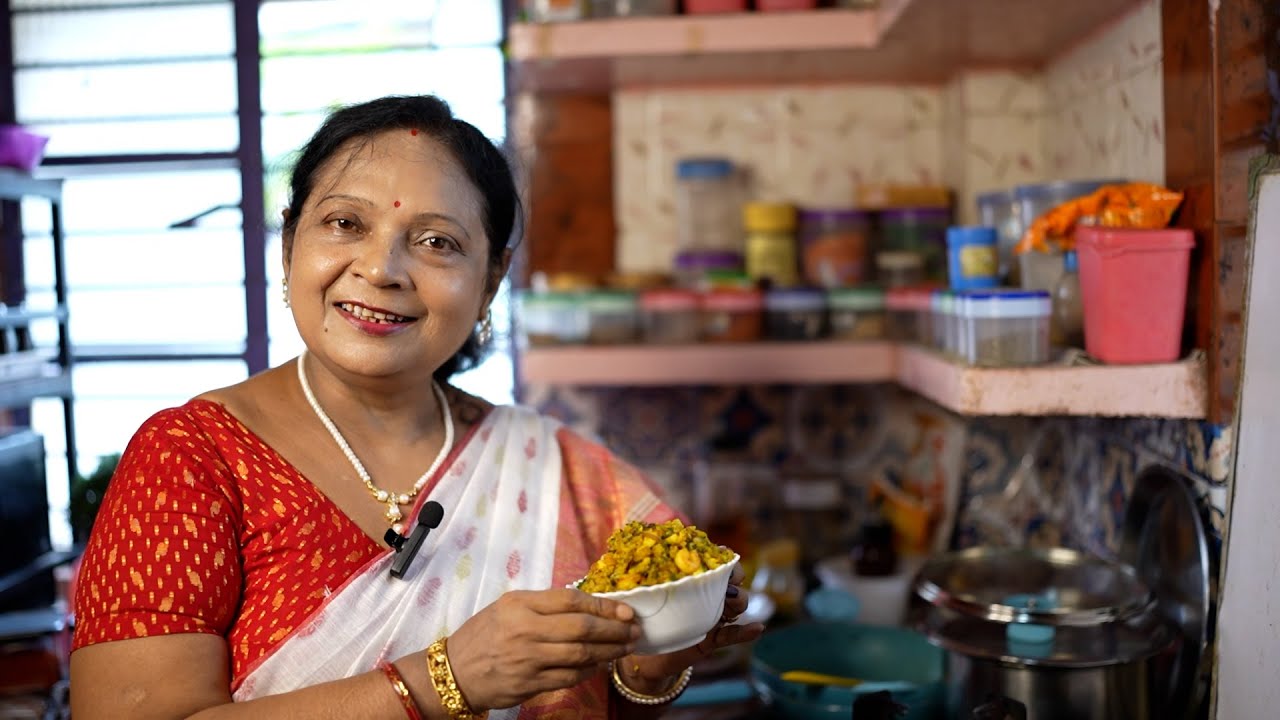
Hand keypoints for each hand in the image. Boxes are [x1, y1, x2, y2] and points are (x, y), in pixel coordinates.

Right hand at [446, 588, 640, 711]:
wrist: (454, 672)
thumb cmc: (483, 635)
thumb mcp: (507, 607)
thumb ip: (542, 605)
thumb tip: (586, 605)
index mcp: (520, 604)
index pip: (571, 600)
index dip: (603, 606)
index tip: (625, 610)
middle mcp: (525, 629)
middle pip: (582, 628)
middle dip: (614, 630)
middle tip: (634, 631)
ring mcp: (528, 659)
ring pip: (580, 654)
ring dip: (609, 651)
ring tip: (625, 648)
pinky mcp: (529, 684)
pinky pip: (569, 677)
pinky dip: (590, 671)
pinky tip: (601, 665)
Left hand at [617, 561, 764, 691]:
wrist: (641, 654)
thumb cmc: (640, 616)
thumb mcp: (637, 592)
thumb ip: (633, 572)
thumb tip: (614, 551)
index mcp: (691, 579)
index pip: (714, 560)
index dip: (722, 556)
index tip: (721, 557)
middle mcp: (705, 594)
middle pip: (731, 580)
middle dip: (735, 576)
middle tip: (729, 581)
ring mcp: (713, 616)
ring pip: (736, 604)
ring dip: (739, 601)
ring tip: (731, 605)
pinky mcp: (713, 639)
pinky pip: (733, 635)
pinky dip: (746, 632)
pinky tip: (757, 628)